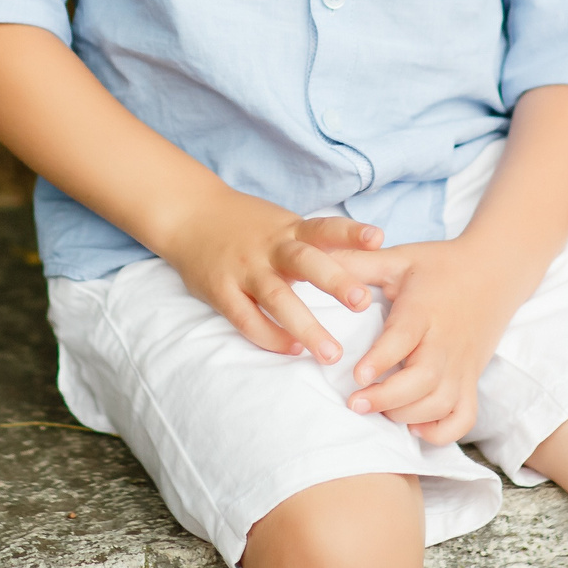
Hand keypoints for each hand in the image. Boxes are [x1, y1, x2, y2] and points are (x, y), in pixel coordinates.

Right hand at [153, 192, 384, 364]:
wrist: (188, 214)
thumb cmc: (246, 224)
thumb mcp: (281, 222)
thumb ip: (313, 242)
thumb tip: (363, 263)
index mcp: (289, 228)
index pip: (324, 227)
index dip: (351, 232)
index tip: (379, 238)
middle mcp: (270, 247)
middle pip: (305, 262)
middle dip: (334, 281)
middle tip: (362, 302)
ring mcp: (244, 269)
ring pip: (277, 298)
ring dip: (306, 327)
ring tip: (332, 353)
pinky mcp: (221, 291)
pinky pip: (247, 319)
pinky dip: (270, 337)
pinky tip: (293, 350)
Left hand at [328, 240, 522, 444]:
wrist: (495, 270)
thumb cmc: (438, 266)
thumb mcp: (398, 258)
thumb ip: (358, 262)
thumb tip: (316, 256)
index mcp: (424, 309)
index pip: (404, 337)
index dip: (381, 359)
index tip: (357, 375)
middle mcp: (446, 341)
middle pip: (424, 379)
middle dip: (388, 397)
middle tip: (354, 403)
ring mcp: (462, 365)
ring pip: (441, 402)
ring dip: (408, 414)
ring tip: (376, 410)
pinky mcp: (472, 380)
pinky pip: (464, 417)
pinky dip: (442, 431)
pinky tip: (415, 427)